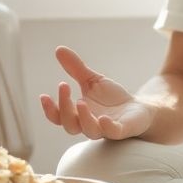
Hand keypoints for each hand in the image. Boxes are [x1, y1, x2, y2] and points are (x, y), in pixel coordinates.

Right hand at [38, 46, 153, 140]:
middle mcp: (89, 124)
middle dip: (64, 108)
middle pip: (70, 125)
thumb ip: (76, 69)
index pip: (59, 117)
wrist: (138, 108)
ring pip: (89, 131)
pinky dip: (107, 127)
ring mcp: (105, 129)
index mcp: (78, 114)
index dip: (50, 109)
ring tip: (80, 101)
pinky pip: (112, 132)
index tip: (43, 96)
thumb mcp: (92, 80)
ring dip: (83, 118)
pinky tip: (103, 117)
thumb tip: (58, 49)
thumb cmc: (112, 98)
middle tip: (64, 85)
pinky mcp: (121, 130)